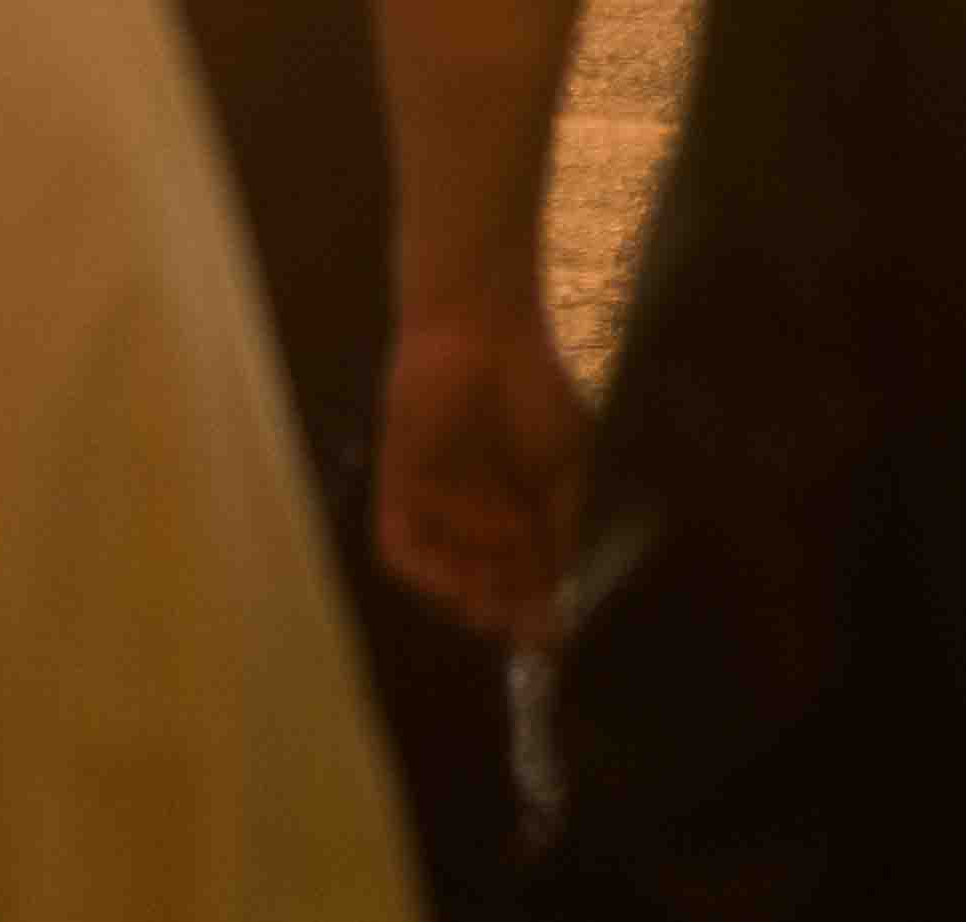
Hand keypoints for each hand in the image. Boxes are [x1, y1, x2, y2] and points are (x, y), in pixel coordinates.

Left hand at [377, 297, 594, 647]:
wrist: (482, 328)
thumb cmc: (532, 386)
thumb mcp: (565, 465)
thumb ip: (563, 527)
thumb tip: (568, 589)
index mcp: (514, 511)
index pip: (523, 581)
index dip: (537, 613)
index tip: (557, 637)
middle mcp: (470, 516)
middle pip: (483, 589)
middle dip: (506, 613)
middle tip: (531, 624)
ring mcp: (432, 506)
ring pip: (444, 577)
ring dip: (472, 598)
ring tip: (501, 600)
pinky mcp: (396, 489)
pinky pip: (400, 549)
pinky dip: (427, 572)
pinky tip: (456, 582)